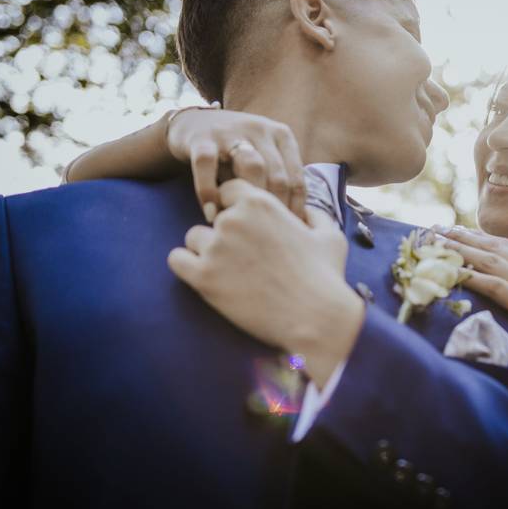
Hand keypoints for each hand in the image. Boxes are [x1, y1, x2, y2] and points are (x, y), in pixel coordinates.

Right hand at [165, 107, 306, 221]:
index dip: (295, 211)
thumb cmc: (234, 154)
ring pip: (251, 165)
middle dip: (273, 210)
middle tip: (267, 237)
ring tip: (242, 224)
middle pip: (277, 175)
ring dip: (248, 199)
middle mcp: (260, 129)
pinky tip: (211, 214)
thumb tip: (295, 225)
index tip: (289, 235)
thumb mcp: (261, 160)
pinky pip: (207, 164)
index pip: (297, 178)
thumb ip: (276, 184)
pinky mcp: (201, 138)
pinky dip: (209, 191)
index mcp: (281, 135)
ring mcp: (231, 131)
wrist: (193, 123)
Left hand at [167, 179, 364, 386]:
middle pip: (212, 216)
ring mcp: (216, 247)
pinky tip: (206, 278)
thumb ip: (315, 215)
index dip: (235, 207)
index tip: (245, 227)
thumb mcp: (330, 236)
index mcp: (260, 203)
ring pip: (194, 238)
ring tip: (229, 272)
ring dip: (206, 251)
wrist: (315, 319)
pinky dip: (187, 268)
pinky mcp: (203, 277)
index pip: (228, 190)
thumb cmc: (326, 277)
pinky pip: (177, 260)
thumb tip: (307, 210)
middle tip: (244, 257)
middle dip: (225, 233)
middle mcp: (233, 219)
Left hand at [437, 227, 507, 392]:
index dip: (480, 237)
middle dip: (464, 237)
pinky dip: (473, 276)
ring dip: (461, 250)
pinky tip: (454, 272)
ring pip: (491, 261)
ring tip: (436, 244)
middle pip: (495, 247)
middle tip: (437, 229)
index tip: (458, 231)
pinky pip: (496, 286)